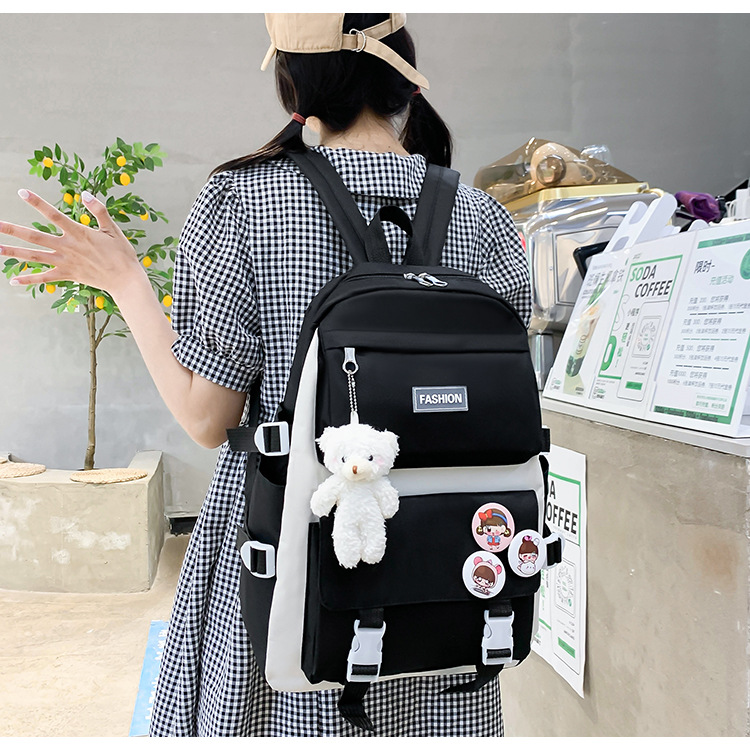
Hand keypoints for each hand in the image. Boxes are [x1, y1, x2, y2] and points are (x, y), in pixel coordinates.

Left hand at [1, 188, 142, 297]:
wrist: (126, 280)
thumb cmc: (122, 254)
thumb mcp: (113, 229)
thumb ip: (99, 210)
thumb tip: (85, 194)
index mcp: (78, 233)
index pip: (53, 215)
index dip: (37, 203)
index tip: (21, 192)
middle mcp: (68, 247)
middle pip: (34, 237)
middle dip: (12, 230)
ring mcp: (66, 262)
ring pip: (34, 257)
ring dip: (13, 253)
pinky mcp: (68, 275)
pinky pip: (45, 278)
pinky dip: (29, 279)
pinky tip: (13, 280)